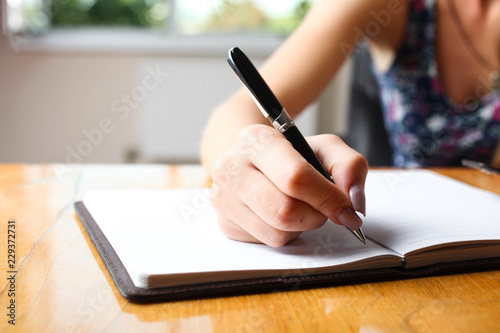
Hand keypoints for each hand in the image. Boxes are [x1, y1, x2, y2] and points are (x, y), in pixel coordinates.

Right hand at [210, 124, 367, 246]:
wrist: (250, 162)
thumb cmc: (290, 156)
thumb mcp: (323, 148)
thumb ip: (349, 165)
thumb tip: (353, 200)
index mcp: (257, 140)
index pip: (295, 177)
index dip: (327, 198)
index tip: (346, 208)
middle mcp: (232, 167)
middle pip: (284, 211)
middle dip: (315, 216)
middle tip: (323, 210)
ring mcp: (223, 197)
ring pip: (276, 233)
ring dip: (300, 227)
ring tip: (299, 208)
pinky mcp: (224, 223)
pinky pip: (266, 242)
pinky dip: (283, 234)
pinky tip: (279, 215)